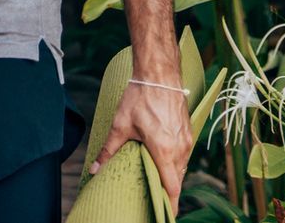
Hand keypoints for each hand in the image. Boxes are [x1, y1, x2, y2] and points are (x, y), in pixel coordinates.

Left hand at [92, 77, 191, 210]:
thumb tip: (95, 168)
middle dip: (168, 191)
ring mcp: (186, 140)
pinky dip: (176, 162)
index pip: (172, 187)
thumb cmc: (140, 98)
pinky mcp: (188, 131)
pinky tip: (164, 161)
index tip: (165, 214)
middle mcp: (179, 148)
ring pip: (182, 167)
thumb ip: (109, 150)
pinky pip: (184, 154)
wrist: (159, 75)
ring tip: (158, 181)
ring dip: (172, 175)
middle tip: (156, 199)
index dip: (169, 203)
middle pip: (177, 179)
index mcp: (164, 151)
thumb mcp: (120, 125)